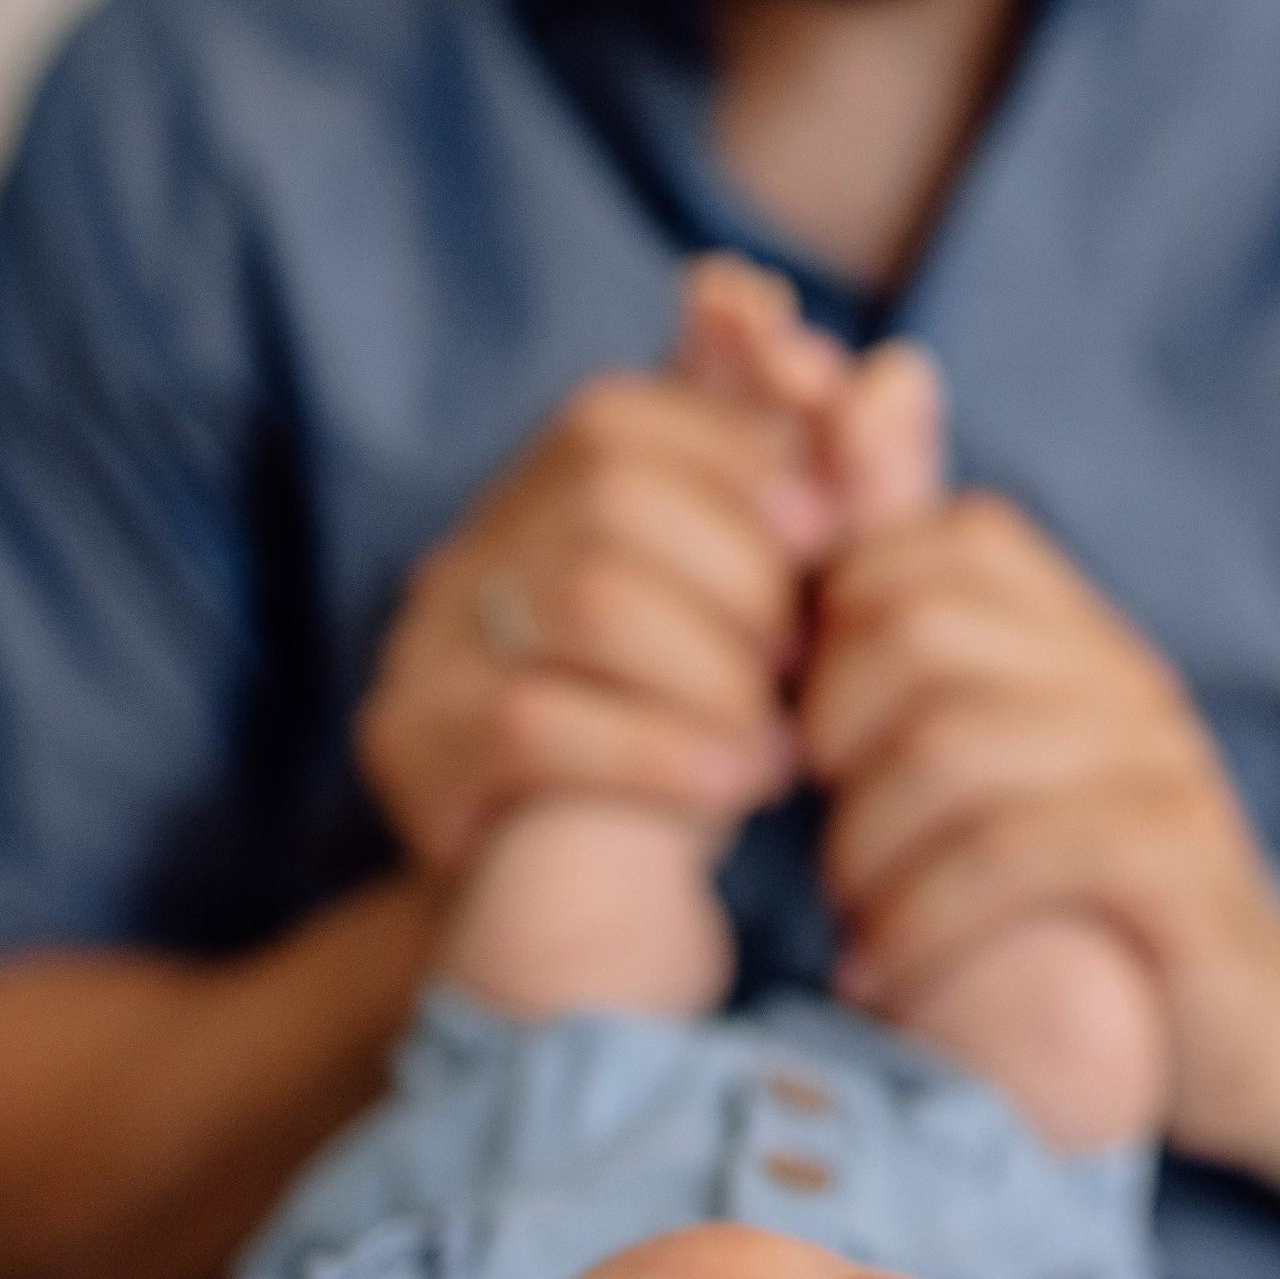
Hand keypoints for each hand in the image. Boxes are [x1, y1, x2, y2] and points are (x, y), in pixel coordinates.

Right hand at [356, 363, 835, 875]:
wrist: (586, 925)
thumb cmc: (693, 739)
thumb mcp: (769, 610)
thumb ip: (821, 481)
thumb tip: (867, 353)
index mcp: (541, 494)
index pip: (622, 413)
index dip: (738, 448)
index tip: (832, 525)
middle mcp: (467, 550)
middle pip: (608, 495)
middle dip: (740, 576)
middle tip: (805, 659)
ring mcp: (423, 645)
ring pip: (585, 599)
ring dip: (713, 670)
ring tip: (775, 741)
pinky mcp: (411, 747)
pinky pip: (539, 720)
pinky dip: (661, 749)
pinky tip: (729, 787)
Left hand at [804, 493, 1279, 1157]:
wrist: (1243, 1029)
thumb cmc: (1067, 891)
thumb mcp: (976, 748)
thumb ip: (915, 595)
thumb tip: (880, 377)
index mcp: (1072, 628)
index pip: (920, 542)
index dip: (823, 626)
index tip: (789, 730)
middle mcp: (1122, 674)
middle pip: (916, 632)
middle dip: (826, 732)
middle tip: (809, 826)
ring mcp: (1159, 765)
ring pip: (949, 750)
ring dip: (862, 848)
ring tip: (850, 913)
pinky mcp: (1173, 866)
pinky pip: (1008, 855)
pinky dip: (917, 919)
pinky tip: (879, 972)